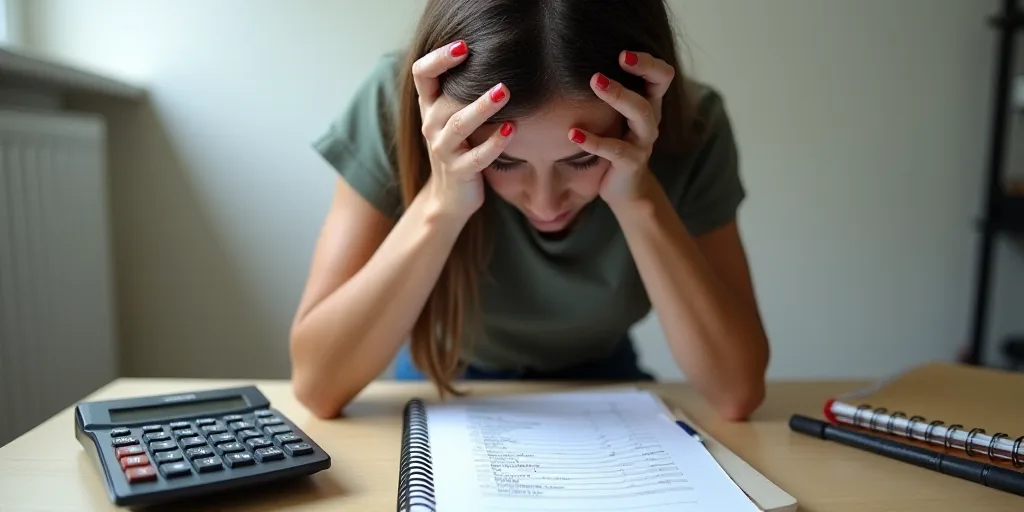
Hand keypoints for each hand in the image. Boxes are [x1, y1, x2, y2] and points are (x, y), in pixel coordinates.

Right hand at [412, 40, 515, 217]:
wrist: (451, 196)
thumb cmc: (460, 145)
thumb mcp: (454, 114)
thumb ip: (462, 88)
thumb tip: (493, 51)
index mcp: (429, 106)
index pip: (422, 74)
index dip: (438, 58)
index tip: (464, 46)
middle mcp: (431, 125)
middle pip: (445, 99)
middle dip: (469, 82)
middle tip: (495, 68)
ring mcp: (443, 149)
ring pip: (459, 126)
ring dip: (482, 108)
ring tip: (504, 92)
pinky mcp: (459, 171)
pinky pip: (477, 157)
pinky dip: (495, 143)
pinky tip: (512, 129)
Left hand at [567, 50, 675, 208]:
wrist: (624, 189)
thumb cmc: (615, 144)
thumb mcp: (614, 117)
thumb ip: (607, 93)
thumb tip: (573, 61)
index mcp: (648, 103)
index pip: (661, 74)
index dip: (647, 61)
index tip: (621, 53)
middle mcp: (650, 119)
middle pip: (656, 87)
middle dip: (638, 69)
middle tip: (610, 58)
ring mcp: (643, 141)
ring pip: (641, 113)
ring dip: (619, 95)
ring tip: (595, 82)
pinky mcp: (631, 162)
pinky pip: (616, 149)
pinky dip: (594, 140)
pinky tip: (573, 134)